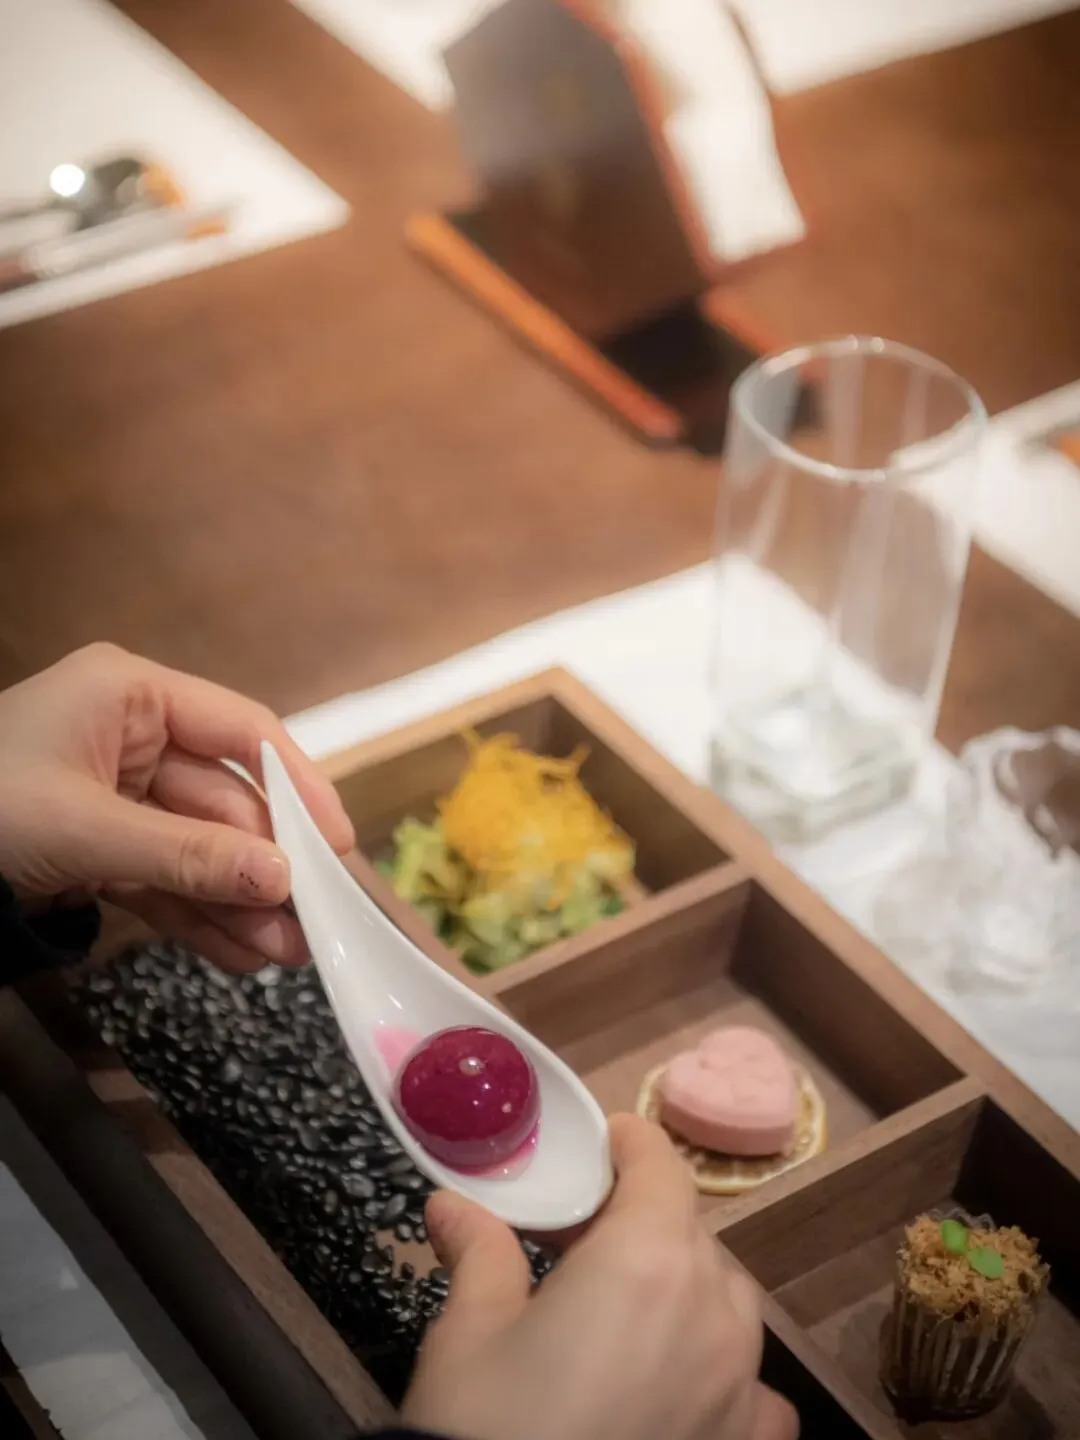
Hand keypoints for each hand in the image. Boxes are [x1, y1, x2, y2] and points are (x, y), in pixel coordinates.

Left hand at [0, 643, 353, 970]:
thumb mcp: (86, 830)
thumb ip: (189, 855)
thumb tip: (285, 880)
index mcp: (130, 696)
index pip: (241, 731)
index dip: (297, 786)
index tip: (339, 844)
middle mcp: (133, 739)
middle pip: (228, 801)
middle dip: (268, 867)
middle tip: (317, 921)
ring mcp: (120, 798)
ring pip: (204, 850)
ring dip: (244, 903)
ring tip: (289, 956)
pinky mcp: (103, 850)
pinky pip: (170, 882)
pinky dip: (203, 919)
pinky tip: (244, 955)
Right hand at [404, 1115, 797, 1439]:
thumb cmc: (486, 1425)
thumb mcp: (468, 1334)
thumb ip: (478, 1253)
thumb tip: (453, 1206)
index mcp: (647, 1260)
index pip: (660, 1169)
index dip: (631, 1145)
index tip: (603, 1141)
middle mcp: (711, 1313)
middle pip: (690, 1233)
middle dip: (641, 1220)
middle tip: (581, 1237)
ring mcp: (739, 1386)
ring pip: (729, 1303)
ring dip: (686, 1285)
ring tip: (627, 1306)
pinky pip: (758, 1392)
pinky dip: (729, 1374)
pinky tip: (686, 1386)